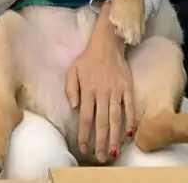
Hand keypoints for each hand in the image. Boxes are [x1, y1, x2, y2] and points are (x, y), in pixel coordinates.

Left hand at [65, 4, 134, 162]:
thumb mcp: (72, 70)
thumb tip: (74, 108)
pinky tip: (130, 134)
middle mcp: (102, 92)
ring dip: (115, 136)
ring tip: (114, 152)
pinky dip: (131, 120)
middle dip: (101, 141)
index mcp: (87, 89)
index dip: (84, 134)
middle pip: (101, 121)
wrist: (107, 43)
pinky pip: (130, 107)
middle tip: (100, 158)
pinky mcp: (127, 88)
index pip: (86, 116)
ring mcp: (116, 91)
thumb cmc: (87, 59)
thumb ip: (70, 89)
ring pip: (116, 117)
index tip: (83, 148)